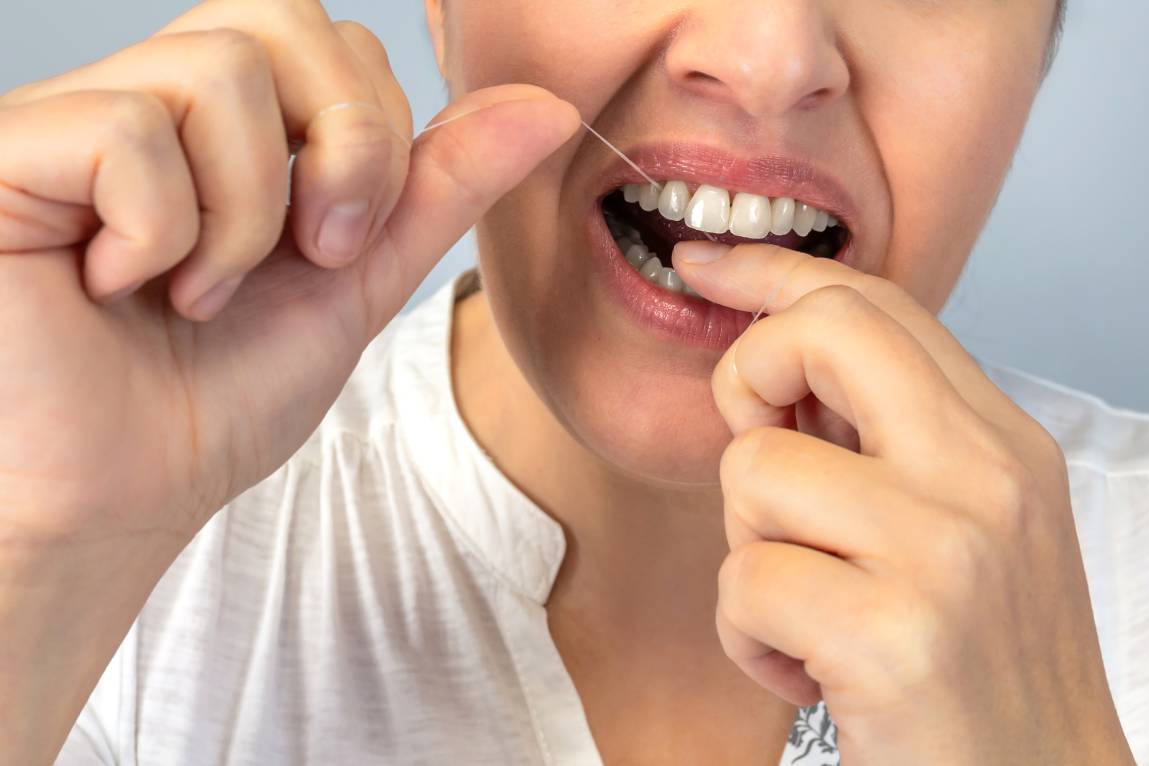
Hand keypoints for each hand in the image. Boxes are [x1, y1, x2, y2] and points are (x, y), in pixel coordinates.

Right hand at [0, 0, 577, 541]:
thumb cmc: (218, 396)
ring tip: (198, 290)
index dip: (372, 137)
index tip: (337, 246)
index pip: (334, 39)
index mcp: (225, 123)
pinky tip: (118, 286)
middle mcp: (146, 97)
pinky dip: (162, 234)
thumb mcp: (358, 280)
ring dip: (247, 215)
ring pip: (218, 71)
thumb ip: (439, 187)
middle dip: (340, 152)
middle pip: (283, 15)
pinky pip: (128, 131)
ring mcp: (72, 118)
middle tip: (308, 252)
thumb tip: (546, 107)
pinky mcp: (7, 152)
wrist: (119, 501)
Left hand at [673, 242, 1135, 764]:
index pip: (876, 305)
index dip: (776, 272)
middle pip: (823, 329)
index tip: (709, 263)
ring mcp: (946, 552)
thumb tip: (775, 361)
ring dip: (752, 550)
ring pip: (754, 470)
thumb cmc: (977, 668)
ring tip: (811, 609)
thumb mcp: (964, 527)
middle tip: (762, 454)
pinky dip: (750, 637)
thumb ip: (889, 439)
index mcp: (1001, 442)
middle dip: (750, 374)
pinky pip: (744, 581)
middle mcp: (986, 477)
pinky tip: (812, 672)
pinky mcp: (893, 636)